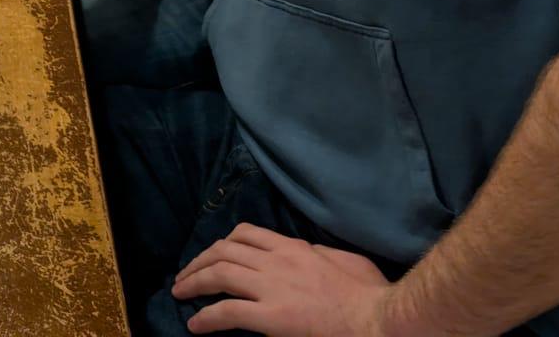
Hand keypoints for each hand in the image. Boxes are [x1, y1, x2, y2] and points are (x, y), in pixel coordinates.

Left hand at [172, 224, 391, 335]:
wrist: (379, 320)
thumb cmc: (370, 294)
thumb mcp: (345, 259)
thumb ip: (319, 253)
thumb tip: (307, 253)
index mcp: (293, 248)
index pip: (246, 233)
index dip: (221, 243)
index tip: (211, 254)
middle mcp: (277, 261)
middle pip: (223, 251)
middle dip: (199, 261)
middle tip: (184, 274)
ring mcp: (272, 288)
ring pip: (219, 275)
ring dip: (193, 283)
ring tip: (179, 293)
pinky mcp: (272, 317)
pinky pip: (227, 312)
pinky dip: (206, 317)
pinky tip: (195, 325)